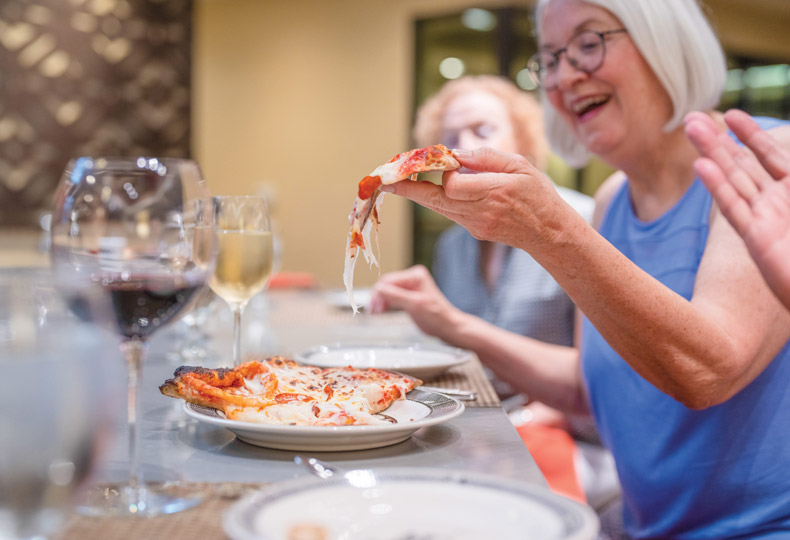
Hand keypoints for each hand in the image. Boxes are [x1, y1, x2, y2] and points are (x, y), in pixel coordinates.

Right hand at [368, 265, 460, 339]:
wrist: (447, 327)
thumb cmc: (438, 317)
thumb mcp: (415, 305)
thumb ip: (396, 296)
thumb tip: (378, 289)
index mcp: (415, 275)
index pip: (389, 280)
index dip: (379, 293)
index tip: (375, 307)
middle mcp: (412, 278)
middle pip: (387, 285)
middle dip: (379, 298)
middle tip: (374, 311)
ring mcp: (410, 287)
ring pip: (388, 291)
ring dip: (381, 301)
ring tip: (377, 312)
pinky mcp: (409, 296)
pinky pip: (392, 296)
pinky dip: (386, 303)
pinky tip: (382, 310)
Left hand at [380, 148, 568, 249]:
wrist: (550, 234)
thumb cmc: (538, 195)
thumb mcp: (520, 166)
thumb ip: (487, 158)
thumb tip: (456, 154)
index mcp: (493, 193)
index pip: (452, 185)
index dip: (443, 172)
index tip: (440, 160)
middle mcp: (480, 213)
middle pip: (435, 201)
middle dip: (408, 189)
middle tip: (385, 180)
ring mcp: (475, 225)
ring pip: (439, 208)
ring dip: (420, 193)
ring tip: (400, 180)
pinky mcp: (474, 231)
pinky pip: (450, 212)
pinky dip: (441, 199)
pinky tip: (436, 188)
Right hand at [685, 109, 789, 309]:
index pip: (770, 155)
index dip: (750, 134)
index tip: (730, 114)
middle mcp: (777, 203)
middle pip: (742, 164)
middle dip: (718, 140)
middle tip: (691, 118)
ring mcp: (764, 220)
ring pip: (734, 179)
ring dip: (712, 153)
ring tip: (691, 129)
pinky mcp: (757, 240)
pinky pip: (734, 209)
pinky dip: (718, 187)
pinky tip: (701, 167)